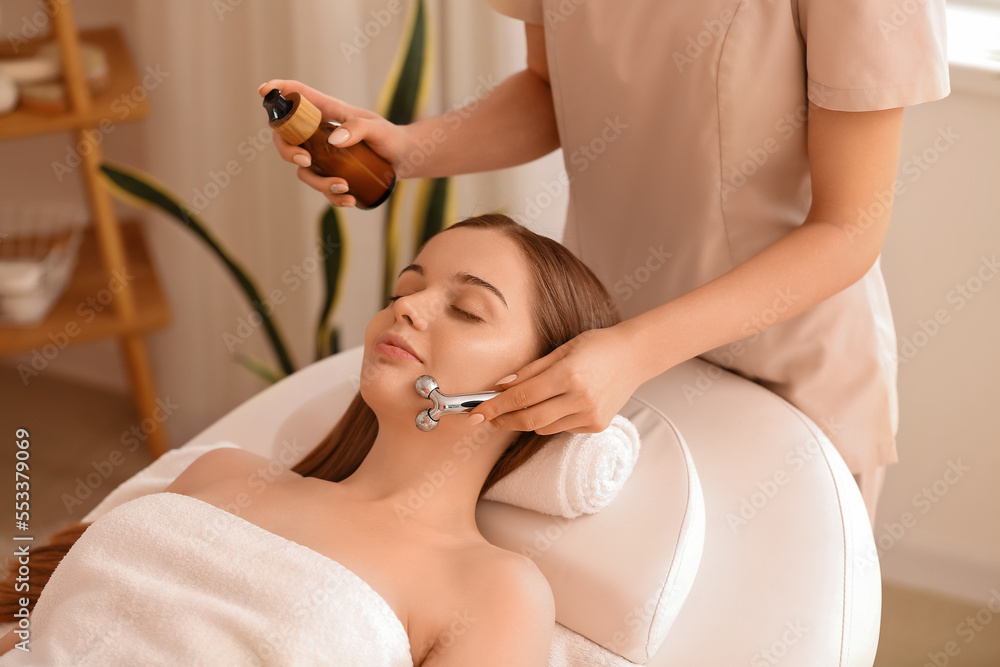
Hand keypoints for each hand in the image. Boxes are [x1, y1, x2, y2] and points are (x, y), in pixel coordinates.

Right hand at [258, 79, 413, 207]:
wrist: (404, 159)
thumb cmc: (390, 137)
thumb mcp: (378, 129)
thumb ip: (358, 129)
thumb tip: (333, 140)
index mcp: (328, 113)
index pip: (298, 96)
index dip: (279, 91)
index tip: (264, 90)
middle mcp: (320, 134)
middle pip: (287, 138)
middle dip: (288, 150)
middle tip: (304, 160)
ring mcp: (323, 156)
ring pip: (303, 169)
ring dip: (318, 182)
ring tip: (344, 188)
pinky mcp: (332, 175)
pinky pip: (322, 188)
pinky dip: (333, 197)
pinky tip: (351, 200)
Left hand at [468, 324, 645, 434]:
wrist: (635, 356)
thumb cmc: (597, 346)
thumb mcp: (561, 349)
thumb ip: (530, 371)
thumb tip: (500, 386)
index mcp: (568, 375)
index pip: (521, 397)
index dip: (495, 407)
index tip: (476, 413)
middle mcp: (580, 399)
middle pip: (529, 420)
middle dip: (504, 421)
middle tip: (488, 419)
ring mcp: (590, 415)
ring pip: (543, 427)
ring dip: (527, 419)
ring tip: (524, 405)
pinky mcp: (596, 426)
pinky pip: (562, 428)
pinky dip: (551, 420)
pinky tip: (558, 404)